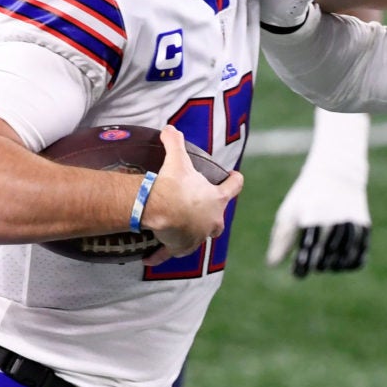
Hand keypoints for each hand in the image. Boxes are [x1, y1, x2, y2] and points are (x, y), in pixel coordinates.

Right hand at [142, 126, 244, 265]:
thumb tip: (169, 128)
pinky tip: (150, 258)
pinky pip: (171, 252)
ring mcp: (198, 237)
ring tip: (175, 229)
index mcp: (217, 199)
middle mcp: (212, 221)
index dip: (235, 181)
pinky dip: (161, 254)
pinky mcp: (181, 247)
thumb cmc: (175, 186)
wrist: (161, 210)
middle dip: (211, 216)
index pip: (233, 187)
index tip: (235, 176)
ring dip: (188, 234)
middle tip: (201, 209)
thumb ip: (175, 142)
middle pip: (218, 221)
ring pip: (196, 237)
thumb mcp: (177, 160)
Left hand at [266, 109, 370, 276]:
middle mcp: (331, 223)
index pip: (305, 256)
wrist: (337, 173)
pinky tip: (340, 261)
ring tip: (325, 261)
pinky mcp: (363, 226)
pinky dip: (349, 264)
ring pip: (341, 263)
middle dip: (316, 265)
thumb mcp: (289, 212)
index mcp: (310, 220)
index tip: (298, 271)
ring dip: (332, 266)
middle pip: (323, 263)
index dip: (301, 269)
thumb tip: (272, 265)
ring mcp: (350, 225)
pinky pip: (358, 257)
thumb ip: (281, 239)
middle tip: (312, 260)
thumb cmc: (306, 196)